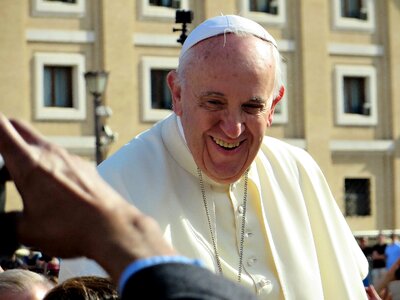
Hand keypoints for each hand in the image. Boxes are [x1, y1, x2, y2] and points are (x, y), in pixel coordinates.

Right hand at [0, 113, 175, 280]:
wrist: (112, 226)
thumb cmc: (69, 228)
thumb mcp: (27, 230)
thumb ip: (7, 222)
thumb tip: (5, 221)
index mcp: (29, 163)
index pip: (1, 127)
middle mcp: (50, 152)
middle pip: (19, 128)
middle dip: (2, 134)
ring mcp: (70, 157)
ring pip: (39, 145)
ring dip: (25, 155)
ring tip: (15, 179)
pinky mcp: (84, 166)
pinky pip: (59, 158)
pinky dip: (46, 165)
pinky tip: (47, 188)